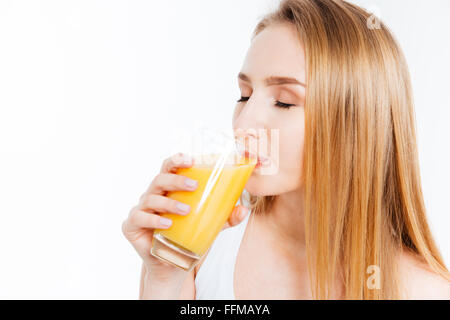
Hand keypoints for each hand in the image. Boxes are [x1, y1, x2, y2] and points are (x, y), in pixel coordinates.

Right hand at [122, 152, 249, 283]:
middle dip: (176, 179)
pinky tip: (167, 224)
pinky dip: (153, 220)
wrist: (171, 266)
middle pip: (160, 179)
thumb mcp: (209, 227)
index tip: (190, 160)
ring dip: (169, 202)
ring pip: (151, 198)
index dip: (177, 160)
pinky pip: (139, 218)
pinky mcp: (132, 226)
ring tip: (186, 210)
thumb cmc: (188, 238)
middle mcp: (153, 195)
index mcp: (168, 189)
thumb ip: (225, 218)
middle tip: (194, 185)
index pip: (169, 168)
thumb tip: (244, 210)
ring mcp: (140, 210)